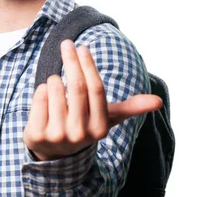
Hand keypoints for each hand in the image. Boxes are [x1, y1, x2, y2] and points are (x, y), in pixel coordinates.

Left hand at [23, 40, 162, 160]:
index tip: (81, 48)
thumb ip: (131, 108)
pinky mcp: (37, 134)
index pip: (96, 89)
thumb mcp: (107, 118)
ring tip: (56, 82)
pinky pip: (39, 97)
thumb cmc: (84, 125)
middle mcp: (80, 134)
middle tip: (66, 44)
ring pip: (55, 88)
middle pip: (76, 86)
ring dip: (54, 78)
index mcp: (100, 128)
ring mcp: (57, 135)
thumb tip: (159, 101)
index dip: (88, 65)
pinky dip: (41, 90)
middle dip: (70, 60)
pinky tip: (45, 96)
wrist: (54, 153)